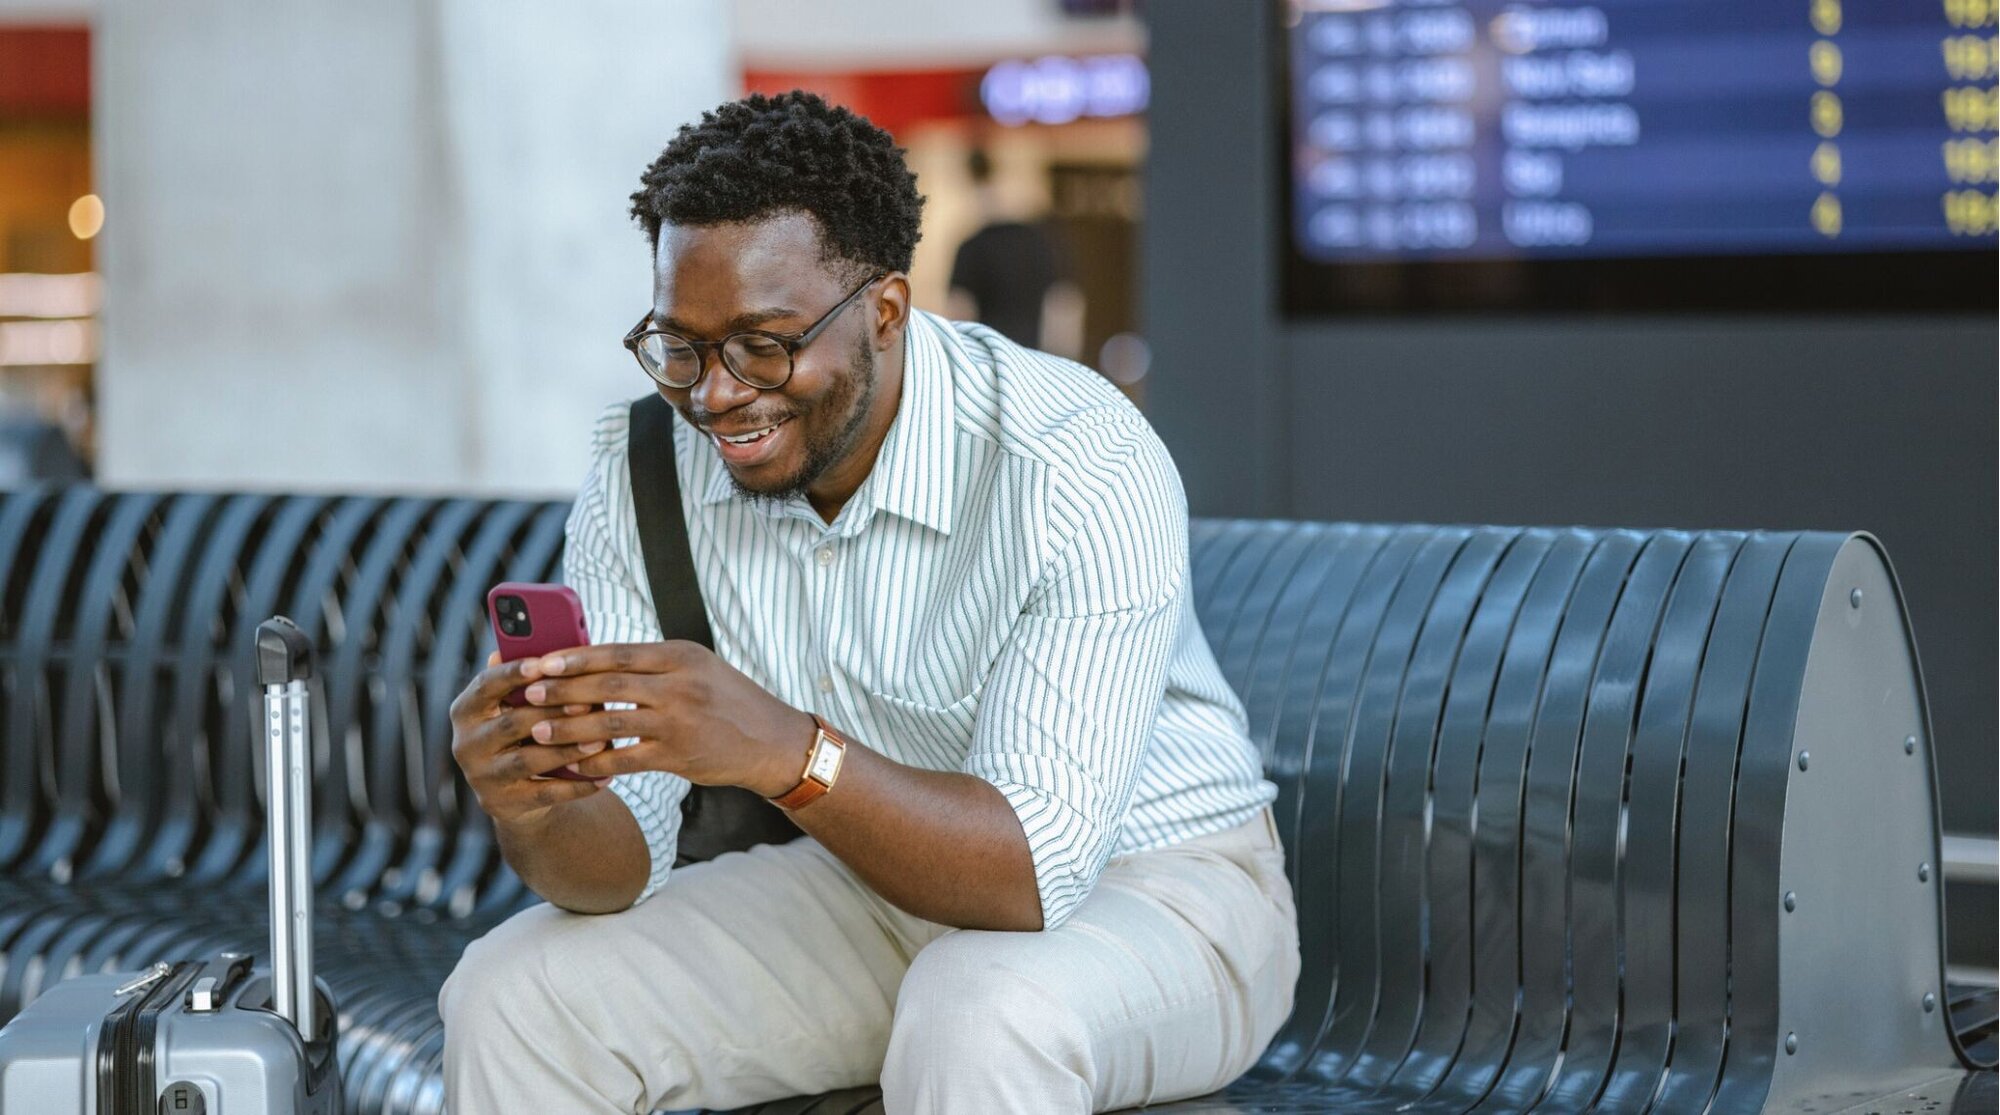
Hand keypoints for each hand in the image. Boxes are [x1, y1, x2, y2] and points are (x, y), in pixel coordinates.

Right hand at [449, 651, 611, 825]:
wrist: (517, 793)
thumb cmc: (527, 732)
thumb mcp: (521, 706)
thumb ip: (532, 681)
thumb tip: (555, 646)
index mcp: (467, 710)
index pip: (486, 685)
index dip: (514, 674)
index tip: (543, 664)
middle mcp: (466, 743)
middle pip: (511, 723)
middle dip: (553, 713)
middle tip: (588, 706)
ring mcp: (481, 776)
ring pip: (528, 759)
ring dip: (567, 750)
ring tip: (600, 742)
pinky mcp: (501, 803)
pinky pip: (544, 792)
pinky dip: (576, 785)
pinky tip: (604, 776)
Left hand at [516, 641, 814, 797]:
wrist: (773, 742)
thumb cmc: (729, 701)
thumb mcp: (697, 668)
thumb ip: (654, 665)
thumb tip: (597, 662)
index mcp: (680, 656)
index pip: (616, 652)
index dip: (574, 657)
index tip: (541, 661)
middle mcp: (679, 685)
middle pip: (607, 684)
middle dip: (562, 689)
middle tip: (528, 693)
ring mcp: (679, 721)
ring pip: (610, 722)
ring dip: (569, 728)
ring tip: (538, 732)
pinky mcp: (678, 756)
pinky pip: (625, 759)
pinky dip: (596, 763)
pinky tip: (575, 766)